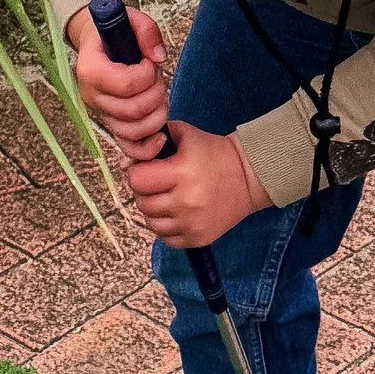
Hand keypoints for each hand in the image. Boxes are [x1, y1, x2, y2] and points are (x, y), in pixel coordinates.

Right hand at [66, 0, 172, 165]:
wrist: (99, 42)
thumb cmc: (116, 31)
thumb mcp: (131, 18)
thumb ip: (146, 32)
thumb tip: (157, 58)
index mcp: (90, 69)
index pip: (126, 85)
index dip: (147, 75)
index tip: (148, 62)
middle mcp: (91, 95)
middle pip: (132, 110)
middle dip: (155, 94)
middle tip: (156, 78)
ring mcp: (100, 113)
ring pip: (132, 131)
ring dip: (156, 116)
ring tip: (158, 96)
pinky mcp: (110, 124)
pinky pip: (127, 146)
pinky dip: (146, 148)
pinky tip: (160, 136)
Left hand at [125, 124, 266, 250]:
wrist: (249, 177)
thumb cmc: (214, 153)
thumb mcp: (185, 135)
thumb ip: (153, 140)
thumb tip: (126, 159)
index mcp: (182, 172)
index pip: (138, 179)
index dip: (137, 172)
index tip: (147, 169)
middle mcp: (186, 201)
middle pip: (143, 202)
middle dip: (146, 191)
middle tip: (158, 183)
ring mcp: (192, 223)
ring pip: (151, 222)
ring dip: (154, 210)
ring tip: (167, 198)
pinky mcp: (198, 239)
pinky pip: (166, 238)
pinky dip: (166, 226)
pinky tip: (176, 213)